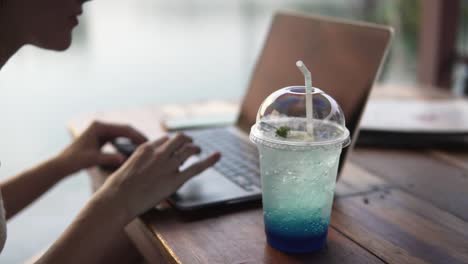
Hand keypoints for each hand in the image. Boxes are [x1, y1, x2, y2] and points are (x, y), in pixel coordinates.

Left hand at [60, 121, 147, 173]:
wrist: (61, 165)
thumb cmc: (74, 161)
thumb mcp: (92, 160)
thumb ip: (109, 158)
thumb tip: (124, 160)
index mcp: (99, 126)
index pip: (124, 129)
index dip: (138, 136)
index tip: (149, 144)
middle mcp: (101, 125)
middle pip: (126, 129)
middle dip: (139, 137)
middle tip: (153, 146)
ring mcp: (102, 131)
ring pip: (124, 133)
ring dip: (135, 140)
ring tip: (147, 147)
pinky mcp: (102, 137)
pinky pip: (119, 138)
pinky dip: (128, 143)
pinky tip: (136, 149)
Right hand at [102, 133, 219, 219]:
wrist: (117, 199)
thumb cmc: (116, 188)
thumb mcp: (125, 167)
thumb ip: (138, 162)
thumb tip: (142, 166)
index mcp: (145, 148)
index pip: (163, 140)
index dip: (170, 144)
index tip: (172, 148)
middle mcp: (159, 153)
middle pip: (179, 139)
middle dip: (186, 140)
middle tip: (190, 144)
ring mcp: (169, 165)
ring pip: (189, 149)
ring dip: (196, 149)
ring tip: (199, 151)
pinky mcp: (176, 180)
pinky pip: (197, 167)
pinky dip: (210, 161)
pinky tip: (217, 156)